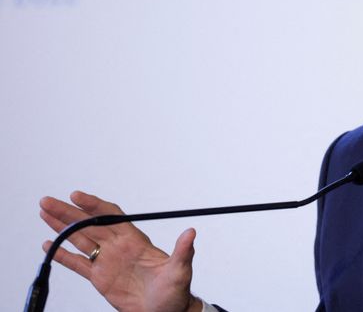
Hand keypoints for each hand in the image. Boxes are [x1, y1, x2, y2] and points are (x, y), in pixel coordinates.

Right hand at [39, 191, 201, 311]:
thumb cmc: (175, 292)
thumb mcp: (180, 270)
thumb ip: (183, 251)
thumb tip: (191, 232)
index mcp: (134, 240)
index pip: (110, 215)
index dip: (93, 205)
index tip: (76, 196)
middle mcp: (118, 246)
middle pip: (89, 224)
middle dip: (68, 212)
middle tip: (48, 201)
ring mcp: (107, 261)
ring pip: (80, 239)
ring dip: (61, 227)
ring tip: (44, 213)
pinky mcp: (99, 278)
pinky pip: (77, 263)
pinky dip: (62, 255)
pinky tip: (48, 245)